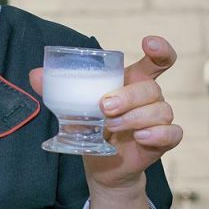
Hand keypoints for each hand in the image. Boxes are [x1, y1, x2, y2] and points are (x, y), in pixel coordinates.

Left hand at [29, 36, 182, 192]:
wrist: (101, 165)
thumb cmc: (93, 128)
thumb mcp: (74, 109)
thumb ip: (58, 91)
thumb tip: (35, 74)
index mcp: (133, 81)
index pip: (157, 60)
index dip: (160, 48)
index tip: (149, 43)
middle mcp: (150, 97)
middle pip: (151, 88)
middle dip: (128, 96)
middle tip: (104, 107)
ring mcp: (159, 119)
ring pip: (161, 110)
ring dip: (135, 118)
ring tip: (113, 126)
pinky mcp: (164, 140)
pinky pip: (173, 133)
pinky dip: (158, 134)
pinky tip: (140, 137)